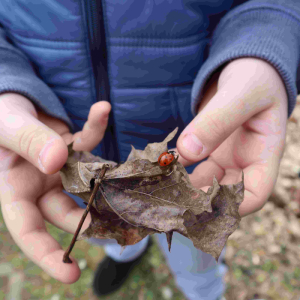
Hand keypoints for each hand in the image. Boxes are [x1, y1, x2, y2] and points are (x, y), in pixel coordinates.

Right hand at [0, 93, 109, 282]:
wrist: (15, 100)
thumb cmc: (2, 115)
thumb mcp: (7, 125)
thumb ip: (28, 141)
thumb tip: (55, 162)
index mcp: (15, 188)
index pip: (28, 229)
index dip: (47, 254)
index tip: (72, 274)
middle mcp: (40, 184)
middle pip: (64, 211)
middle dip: (86, 219)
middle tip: (110, 221)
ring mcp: (61, 168)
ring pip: (84, 182)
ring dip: (101, 179)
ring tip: (120, 179)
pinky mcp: (75, 147)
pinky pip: (89, 140)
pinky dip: (96, 127)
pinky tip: (102, 109)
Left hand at [176, 58, 287, 216]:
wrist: (245, 69)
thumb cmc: (254, 77)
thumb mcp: (242, 93)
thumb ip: (217, 120)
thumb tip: (187, 152)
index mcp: (264, 154)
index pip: (254, 194)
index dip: (230, 206)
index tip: (198, 204)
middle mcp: (245, 162)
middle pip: (225, 195)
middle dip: (200, 200)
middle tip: (170, 198)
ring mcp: (226, 158)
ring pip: (205, 184)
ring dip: (184, 188)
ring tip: (161, 186)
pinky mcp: (209, 150)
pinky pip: (192, 167)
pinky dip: (177, 170)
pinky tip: (161, 166)